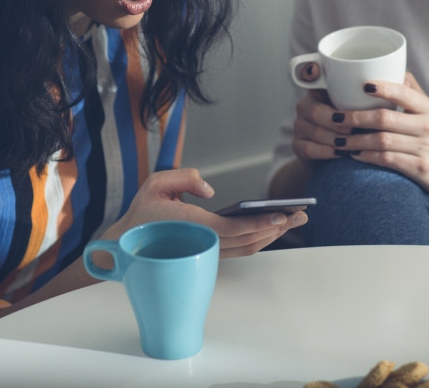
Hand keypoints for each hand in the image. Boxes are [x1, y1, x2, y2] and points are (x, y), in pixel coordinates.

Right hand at [107, 168, 305, 257]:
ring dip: (272, 236)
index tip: (280, 216)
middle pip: (246, 241)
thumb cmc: (143, 211)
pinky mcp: (210, 252)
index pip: (231, 229)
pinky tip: (274, 227)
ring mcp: (207, 251)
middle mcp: (201, 242)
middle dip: (276, 228)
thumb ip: (185, 177)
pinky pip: (240, 249)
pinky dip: (260, 239)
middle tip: (301, 215)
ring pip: (247, 248)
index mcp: (190, 224)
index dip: (257, 224)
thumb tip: (210, 191)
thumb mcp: (156, 182)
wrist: (127, 243)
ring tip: (294, 220)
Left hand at [296, 72, 428, 195]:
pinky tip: (354, 154)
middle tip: (335, 117)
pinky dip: (367, 157)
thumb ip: (412, 92)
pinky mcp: (420, 169)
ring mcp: (425, 148)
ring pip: (382, 141)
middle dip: (356, 118)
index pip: (404, 92)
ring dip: (356, 140)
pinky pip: (387, 160)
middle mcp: (428, 126)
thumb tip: (392, 66)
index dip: (382, 88)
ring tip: (338, 140)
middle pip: (385, 118)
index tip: (361, 85)